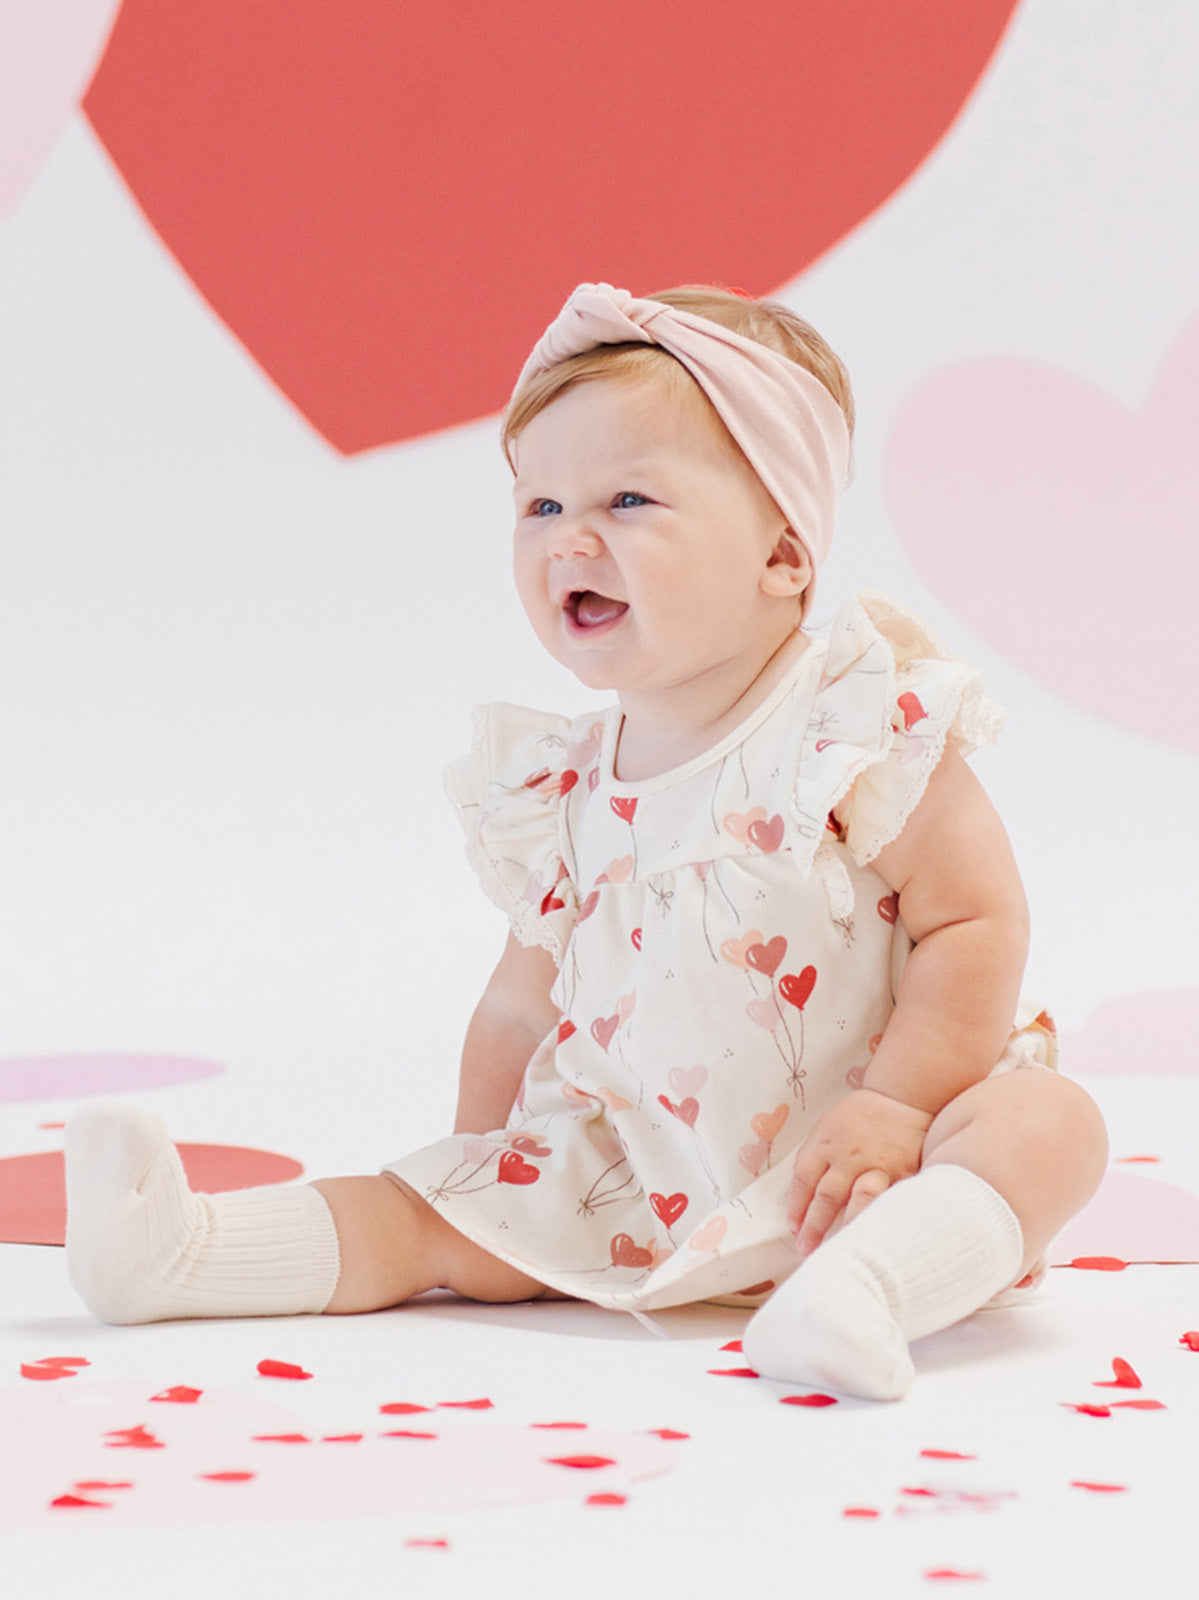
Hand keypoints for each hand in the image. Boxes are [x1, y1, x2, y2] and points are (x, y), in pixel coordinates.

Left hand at [787, 1090, 933, 1257]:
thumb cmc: (863, 1113)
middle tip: (806, 1250)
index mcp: (825, 1142)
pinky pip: (890, 1200)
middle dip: (814, 1226)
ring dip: (847, 1228)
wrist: (904, 1097)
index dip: (796, 1207)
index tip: (793, 1228)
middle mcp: (848, 1156)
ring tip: (840, 1251)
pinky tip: (875, 1236)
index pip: (804, 1179)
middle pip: (827, 1196)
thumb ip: (816, 1154)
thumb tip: (803, 1189)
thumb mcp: (829, 1124)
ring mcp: (877, 1165)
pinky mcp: (903, 1173)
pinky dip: (881, 1218)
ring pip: (859, 1201)